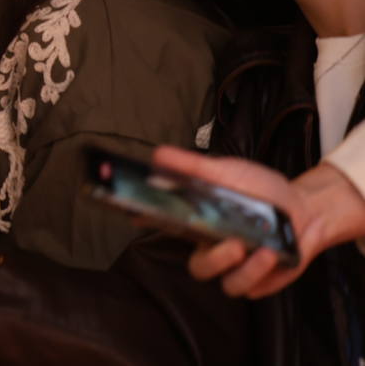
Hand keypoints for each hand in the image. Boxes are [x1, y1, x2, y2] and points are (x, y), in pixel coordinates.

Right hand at [152, 146, 364, 298]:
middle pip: (198, 267)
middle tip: (231, 244)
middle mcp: (214, 248)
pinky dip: (259, 272)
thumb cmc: (261, 189)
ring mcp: (237, 267)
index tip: (137, 214)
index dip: (147, 222)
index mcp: (199, 222)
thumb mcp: (228, 171)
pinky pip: (251, 287)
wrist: (305, 207)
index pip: (166, 225)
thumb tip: (158, 154)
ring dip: (241, 269)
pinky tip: (270, 254)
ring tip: (255, 249)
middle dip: (213, 261)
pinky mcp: (260, 280)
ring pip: (225, 283)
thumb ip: (194, 167)